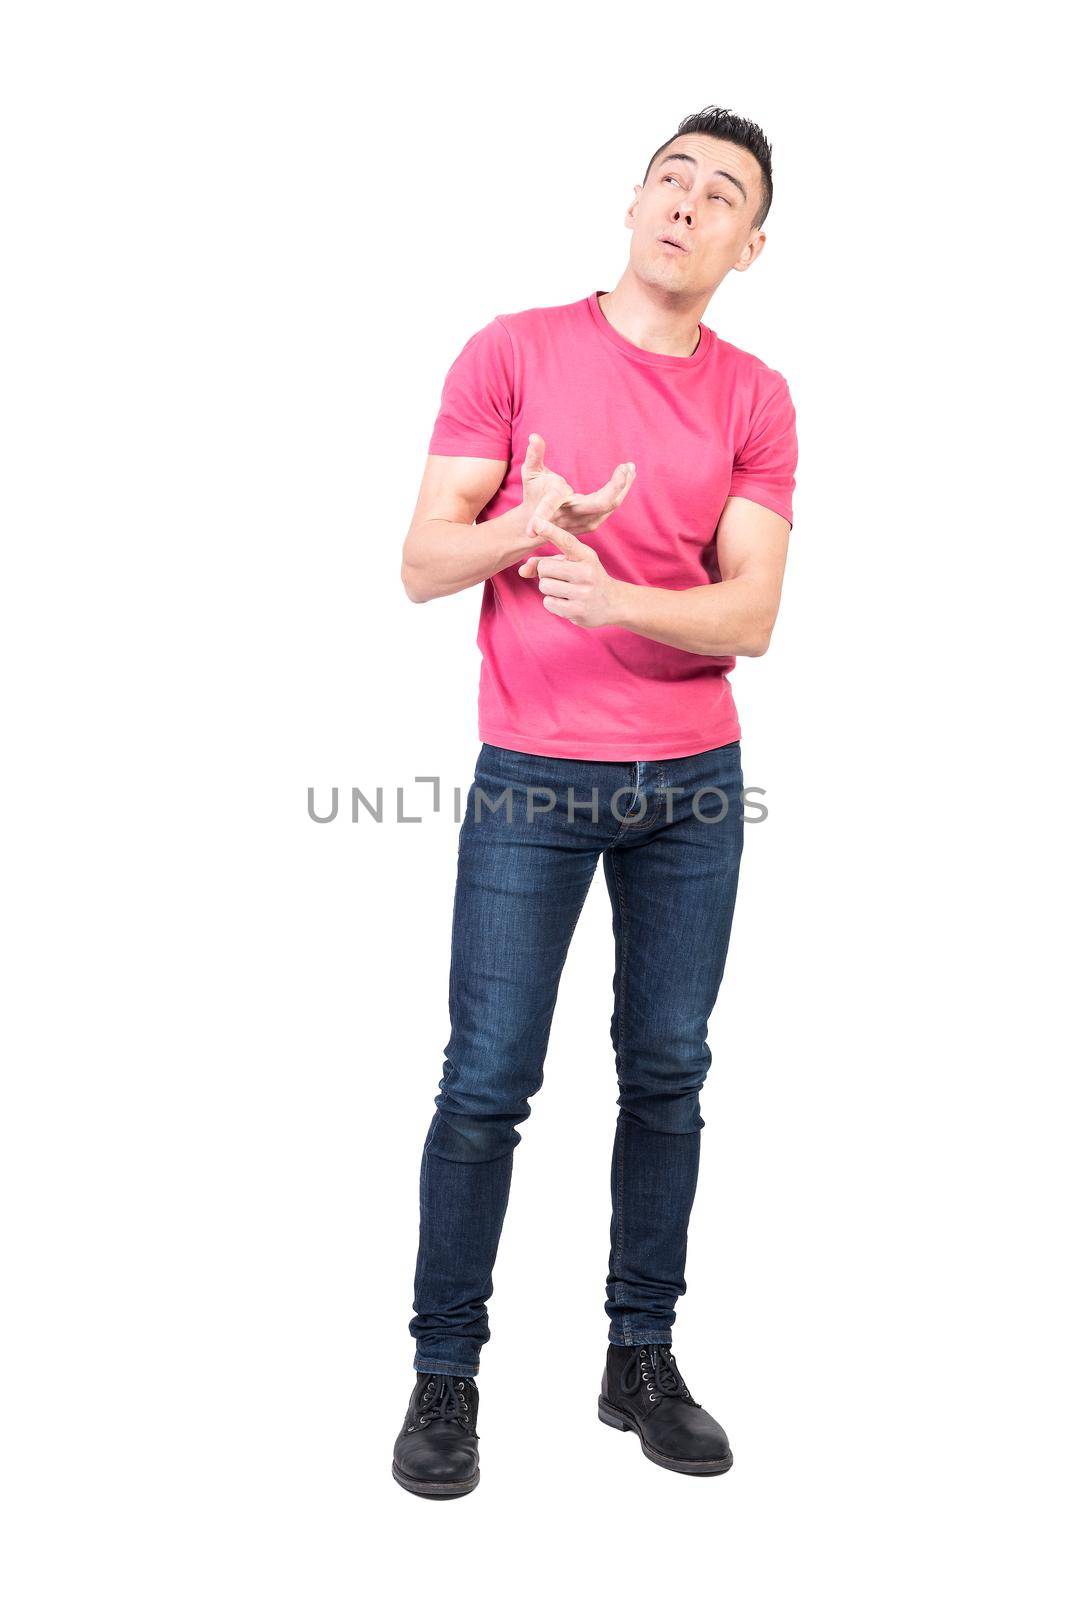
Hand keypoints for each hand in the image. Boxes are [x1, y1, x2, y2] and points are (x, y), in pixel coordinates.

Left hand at [516, 517, 623, 628]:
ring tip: (564, 590)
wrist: (613, 603)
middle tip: (560, 578)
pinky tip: (567, 602)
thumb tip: (522, 570)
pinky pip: (548, 603)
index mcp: (586, 555)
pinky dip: (552, 603)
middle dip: (545, 573)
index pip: (566, 540)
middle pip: (545, 567)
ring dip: (548, 589)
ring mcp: (583, 592)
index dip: (550, 531)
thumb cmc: (585, 578)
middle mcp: (587, 572)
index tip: (536, 520)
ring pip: (544, 585)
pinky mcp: (578, 610)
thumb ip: (544, 562)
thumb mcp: (571, 563)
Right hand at [520, 433, 635, 538]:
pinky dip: (620, 491)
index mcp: (555, 501)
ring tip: (630, 468)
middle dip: (618, 485)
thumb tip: (534, 436)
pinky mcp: (592, 523)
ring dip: (624, 485)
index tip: (616, 472)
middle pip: (602, 503)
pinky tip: (626, 477)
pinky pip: (612, 507)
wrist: (537, 526)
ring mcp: (584, 522)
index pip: (569, 497)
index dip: (586, 486)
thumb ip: (534, 456)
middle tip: (626, 466)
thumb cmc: (533, 494)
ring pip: (612, 504)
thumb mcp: (530, 474)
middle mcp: (572, 514)